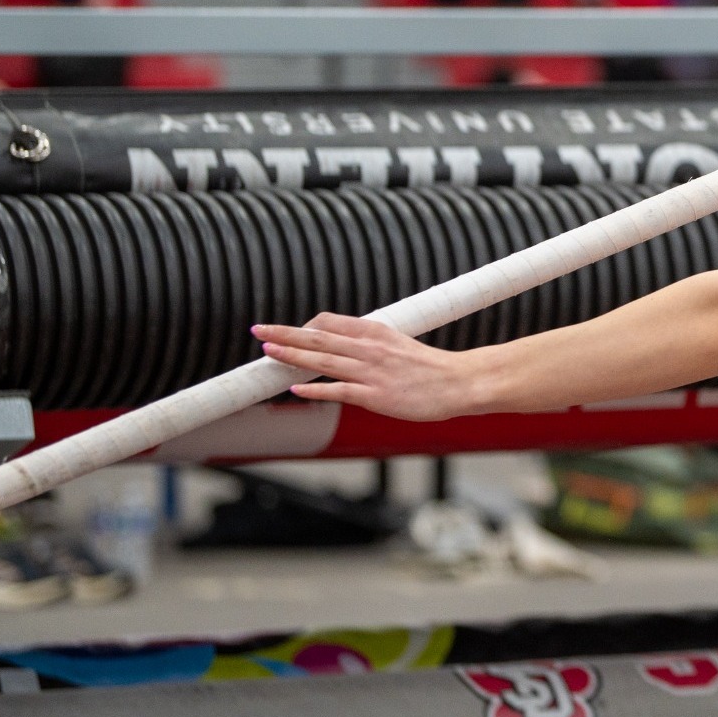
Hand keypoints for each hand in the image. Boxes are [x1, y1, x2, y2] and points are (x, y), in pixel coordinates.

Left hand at [253, 313, 479, 420]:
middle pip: (319, 337)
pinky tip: (297, 388)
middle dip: (285, 334)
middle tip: (259, 331)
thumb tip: (345, 345)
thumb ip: (370, 343)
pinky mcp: (376, 394)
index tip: (286, 332)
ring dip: (293, 355)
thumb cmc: (430, 368)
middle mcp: (370, 348)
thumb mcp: (398, 344)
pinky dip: (316, 388)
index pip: (329, 322)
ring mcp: (372, 371)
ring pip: (323, 360)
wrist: (458, 383)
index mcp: (375, 332)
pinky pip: (340, 390)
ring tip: (268, 352)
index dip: (303, 327)